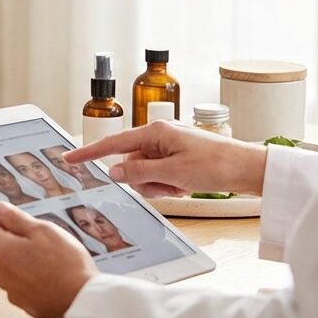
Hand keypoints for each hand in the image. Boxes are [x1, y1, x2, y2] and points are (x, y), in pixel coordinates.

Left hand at [0, 203, 97, 317]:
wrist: (83, 301)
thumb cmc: (66, 264)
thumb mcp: (44, 230)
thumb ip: (17, 219)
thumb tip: (0, 209)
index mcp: (2, 251)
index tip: (4, 210)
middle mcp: (1, 274)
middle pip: (1, 248)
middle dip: (16, 239)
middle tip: (40, 237)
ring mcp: (12, 292)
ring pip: (13, 267)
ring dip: (25, 260)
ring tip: (51, 259)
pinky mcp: (25, 304)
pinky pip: (24, 284)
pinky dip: (33, 278)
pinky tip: (51, 275)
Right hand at [66, 120, 267, 197]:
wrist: (248, 168)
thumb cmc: (216, 164)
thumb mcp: (173, 173)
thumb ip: (139, 172)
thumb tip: (113, 171)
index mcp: (155, 131)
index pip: (113, 143)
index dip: (89, 152)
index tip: (69, 158)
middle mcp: (159, 136)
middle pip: (130, 163)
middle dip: (144, 180)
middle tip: (169, 185)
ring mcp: (168, 147)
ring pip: (144, 173)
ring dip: (158, 185)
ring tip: (182, 185)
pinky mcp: (177, 158)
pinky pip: (158, 176)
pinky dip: (168, 185)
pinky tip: (186, 185)